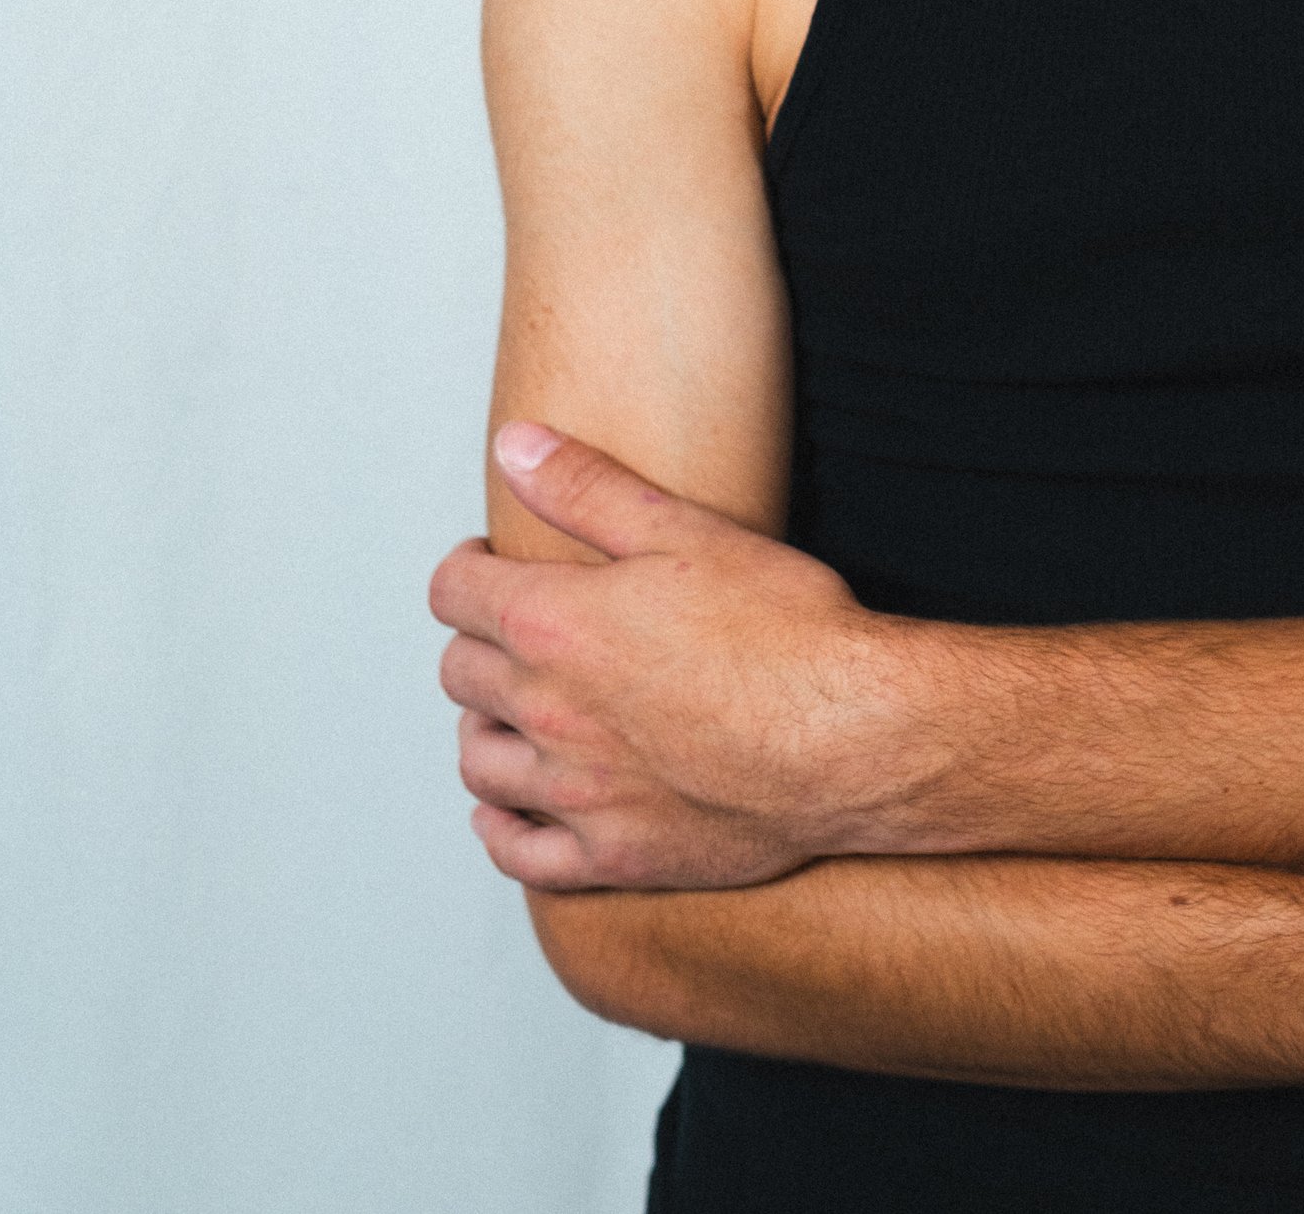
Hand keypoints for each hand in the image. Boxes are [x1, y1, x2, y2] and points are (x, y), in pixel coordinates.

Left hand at [429, 424, 920, 891]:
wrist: (848, 736)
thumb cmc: (783, 628)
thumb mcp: (686, 529)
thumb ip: (586, 487)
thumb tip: (514, 447)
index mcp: (556, 624)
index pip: (454, 592)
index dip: (469, 568)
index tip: (493, 565)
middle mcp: (547, 711)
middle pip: (460, 672)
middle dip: (481, 639)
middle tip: (522, 626)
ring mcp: (575, 792)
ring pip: (478, 761)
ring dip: (486, 727)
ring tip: (520, 707)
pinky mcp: (611, 855)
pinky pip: (516, 852)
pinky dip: (502, 826)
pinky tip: (516, 805)